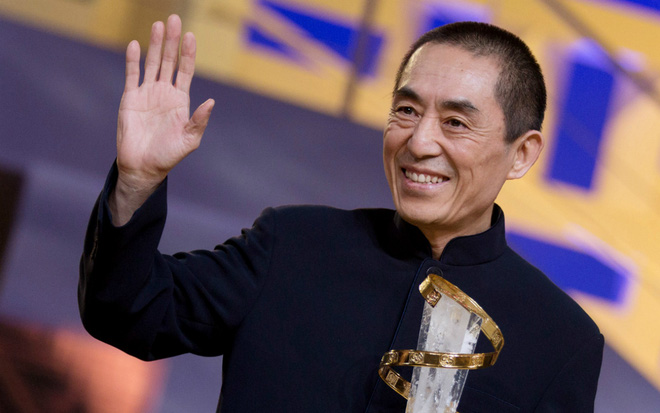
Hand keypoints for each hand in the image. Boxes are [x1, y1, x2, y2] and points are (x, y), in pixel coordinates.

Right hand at [110, 14, 213, 224]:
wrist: (142, 166)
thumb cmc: (169, 156)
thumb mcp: (189, 140)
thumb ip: (199, 121)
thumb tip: (211, 102)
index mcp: (181, 100)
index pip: (186, 71)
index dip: (188, 54)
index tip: (190, 36)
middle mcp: (165, 93)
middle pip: (169, 61)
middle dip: (172, 41)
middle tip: (174, 19)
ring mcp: (147, 94)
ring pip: (151, 63)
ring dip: (154, 44)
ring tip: (158, 24)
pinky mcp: (130, 98)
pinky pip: (132, 75)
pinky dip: (133, 60)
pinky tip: (136, 44)